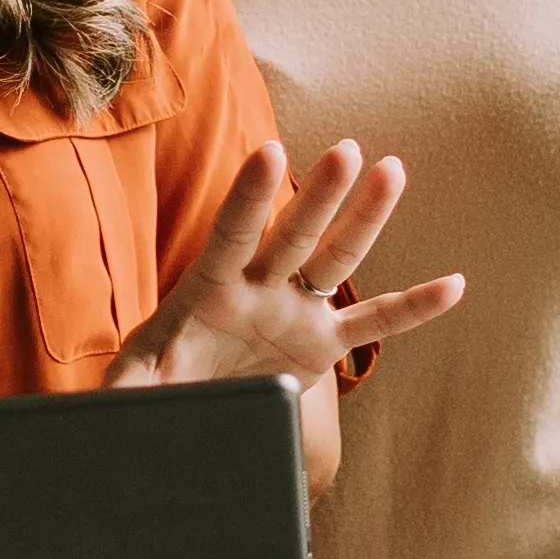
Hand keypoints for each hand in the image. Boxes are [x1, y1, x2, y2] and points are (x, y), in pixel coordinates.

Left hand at [107, 141, 466, 395]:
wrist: (187, 404)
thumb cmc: (154, 384)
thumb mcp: (132, 385)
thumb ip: (124, 391)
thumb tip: (106, 407)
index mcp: (210, 288)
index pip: (233, 234)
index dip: (250, 198)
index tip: (271, 154)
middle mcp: (259, 288)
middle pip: (294, 236)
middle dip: (321, 196)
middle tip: (348, 151)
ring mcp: (294, 311)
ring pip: (336, 261)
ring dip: (365, 220)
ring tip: (392, 171)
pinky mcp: (320, 344)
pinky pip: (374, 324)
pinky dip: (413, 309)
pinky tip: (453, 285)